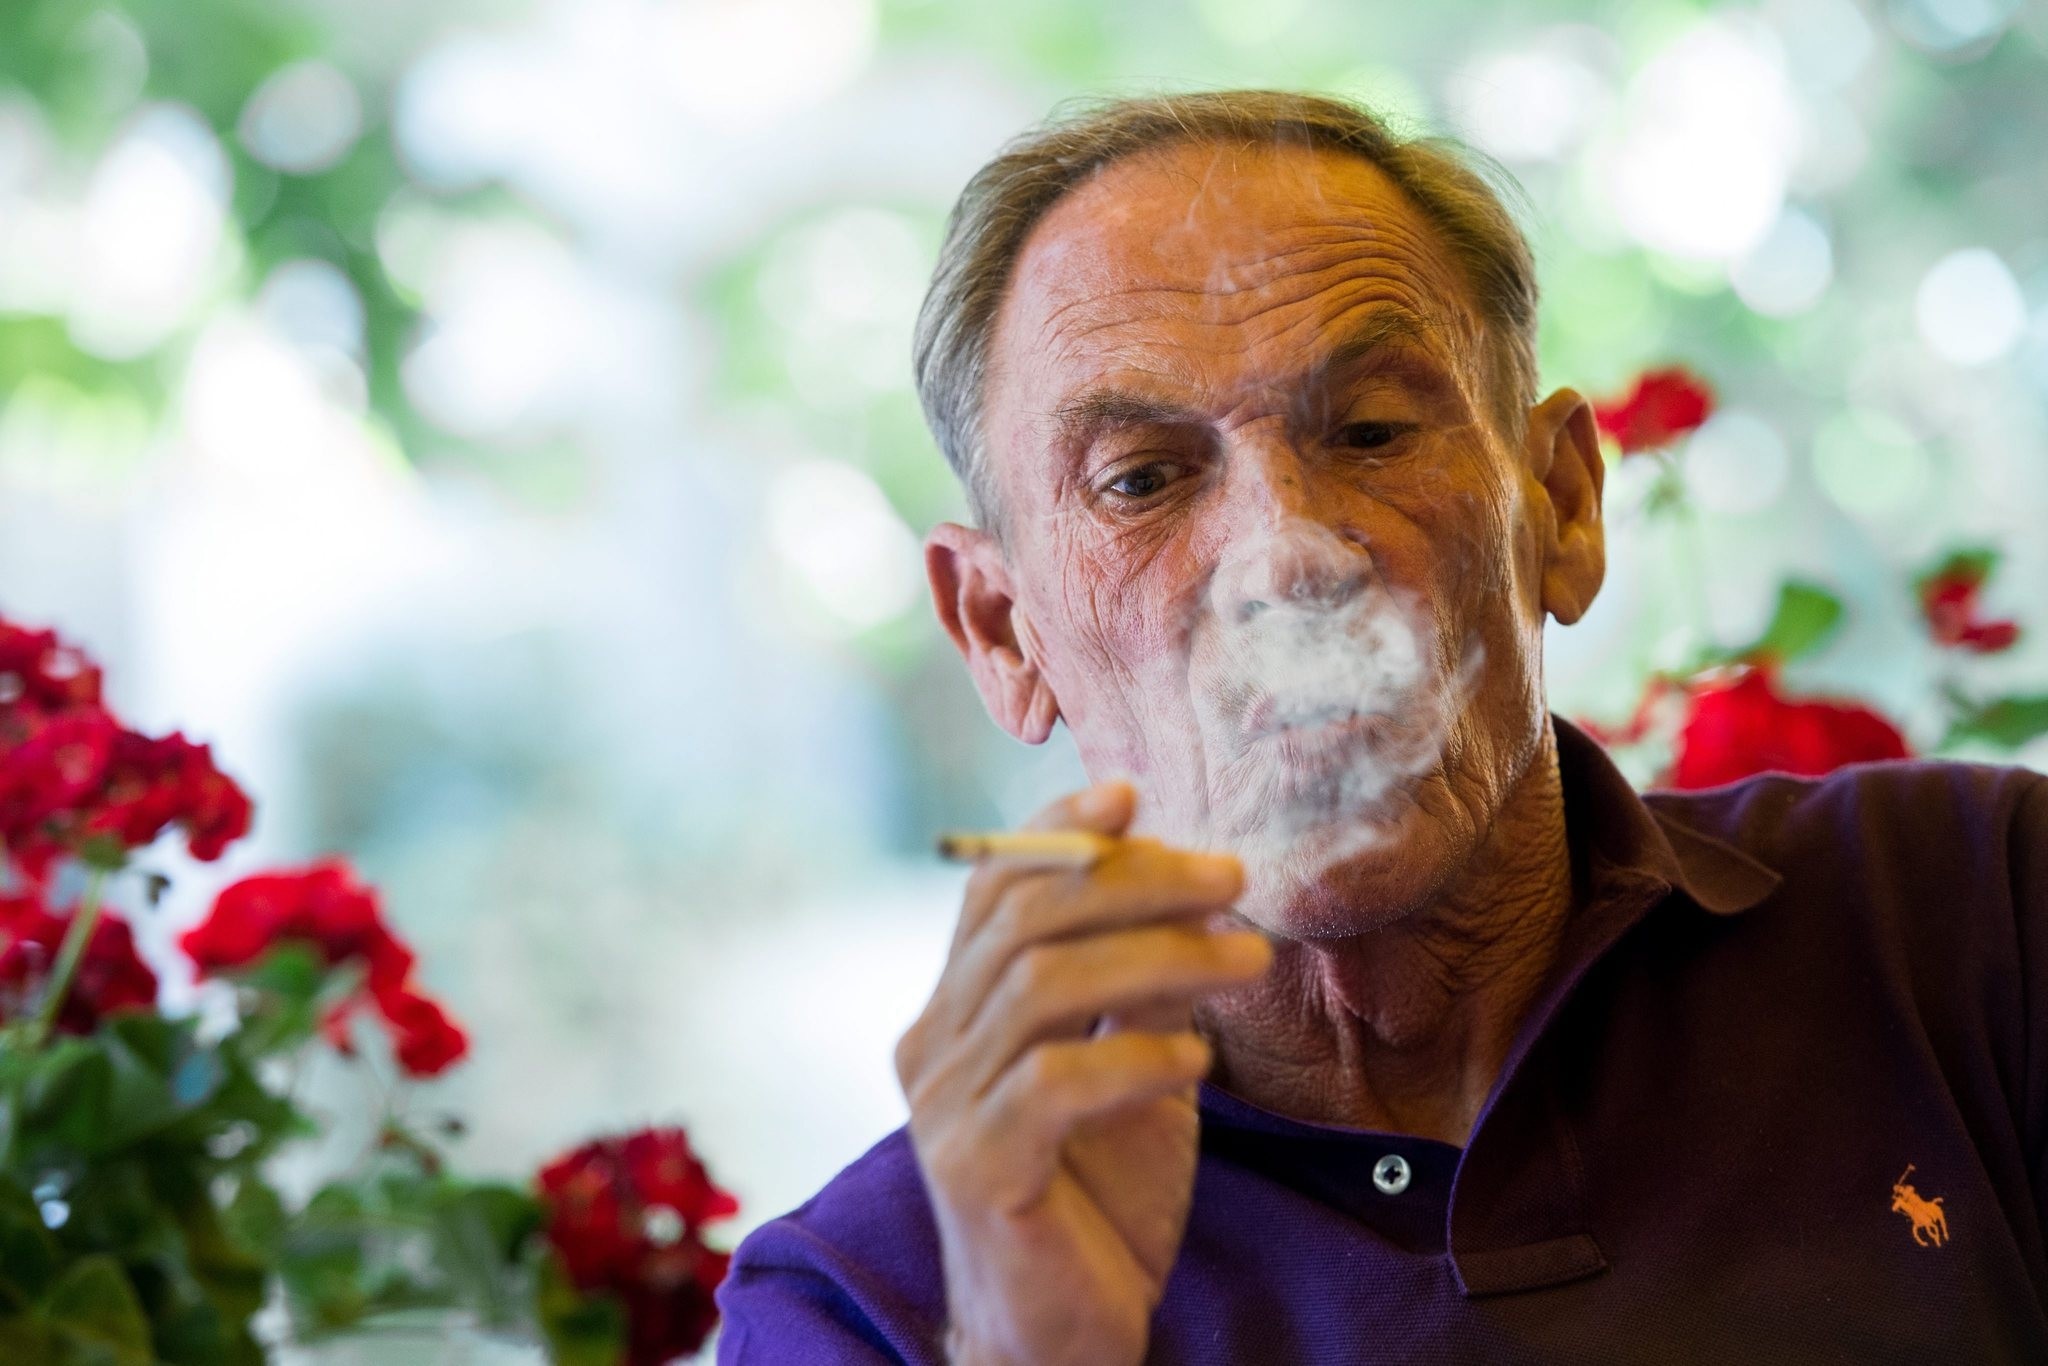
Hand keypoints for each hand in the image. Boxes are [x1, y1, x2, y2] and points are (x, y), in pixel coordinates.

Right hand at [895, 781, 1271, 1365]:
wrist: (1063, 1337)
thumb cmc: (1097, 1198)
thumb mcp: (1128, 1068)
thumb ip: (1134, 986)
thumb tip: (1184, 887)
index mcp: (956, 1010)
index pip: (992, 889)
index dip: (1054, 829)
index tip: (1131, 791)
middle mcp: (932, 1044)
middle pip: (1023, 920)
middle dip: (1136, 882)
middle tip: (1234, 880)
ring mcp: (943, 1107)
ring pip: (1042, 985)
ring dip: (1160, 957)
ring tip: (1250, 961)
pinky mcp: (976, 1167)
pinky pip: (1054, 1081)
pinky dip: (1136, 1055)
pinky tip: (1198, 1062)